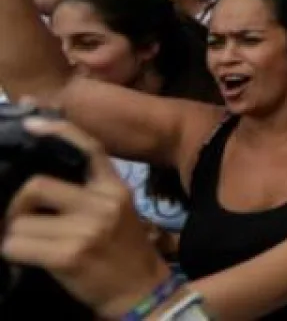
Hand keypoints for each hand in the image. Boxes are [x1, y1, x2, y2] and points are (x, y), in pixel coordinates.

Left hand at [0, 118, 171, 317]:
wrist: (141, 293)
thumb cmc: (124, 253)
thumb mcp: (116, 213)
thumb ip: (88, 194)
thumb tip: (40, 182)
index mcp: (116, 189)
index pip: (89, 149)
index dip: (59, 132)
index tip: (32, 125)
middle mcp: (103, 204)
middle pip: (37, 186)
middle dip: (18, 205)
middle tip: (20, 221)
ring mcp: (86, 230)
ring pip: (20, 222)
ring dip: (15, 236)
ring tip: (30, 246)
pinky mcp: (68, 256)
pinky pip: (16, 246)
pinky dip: (13, 253)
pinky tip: (27, 260)